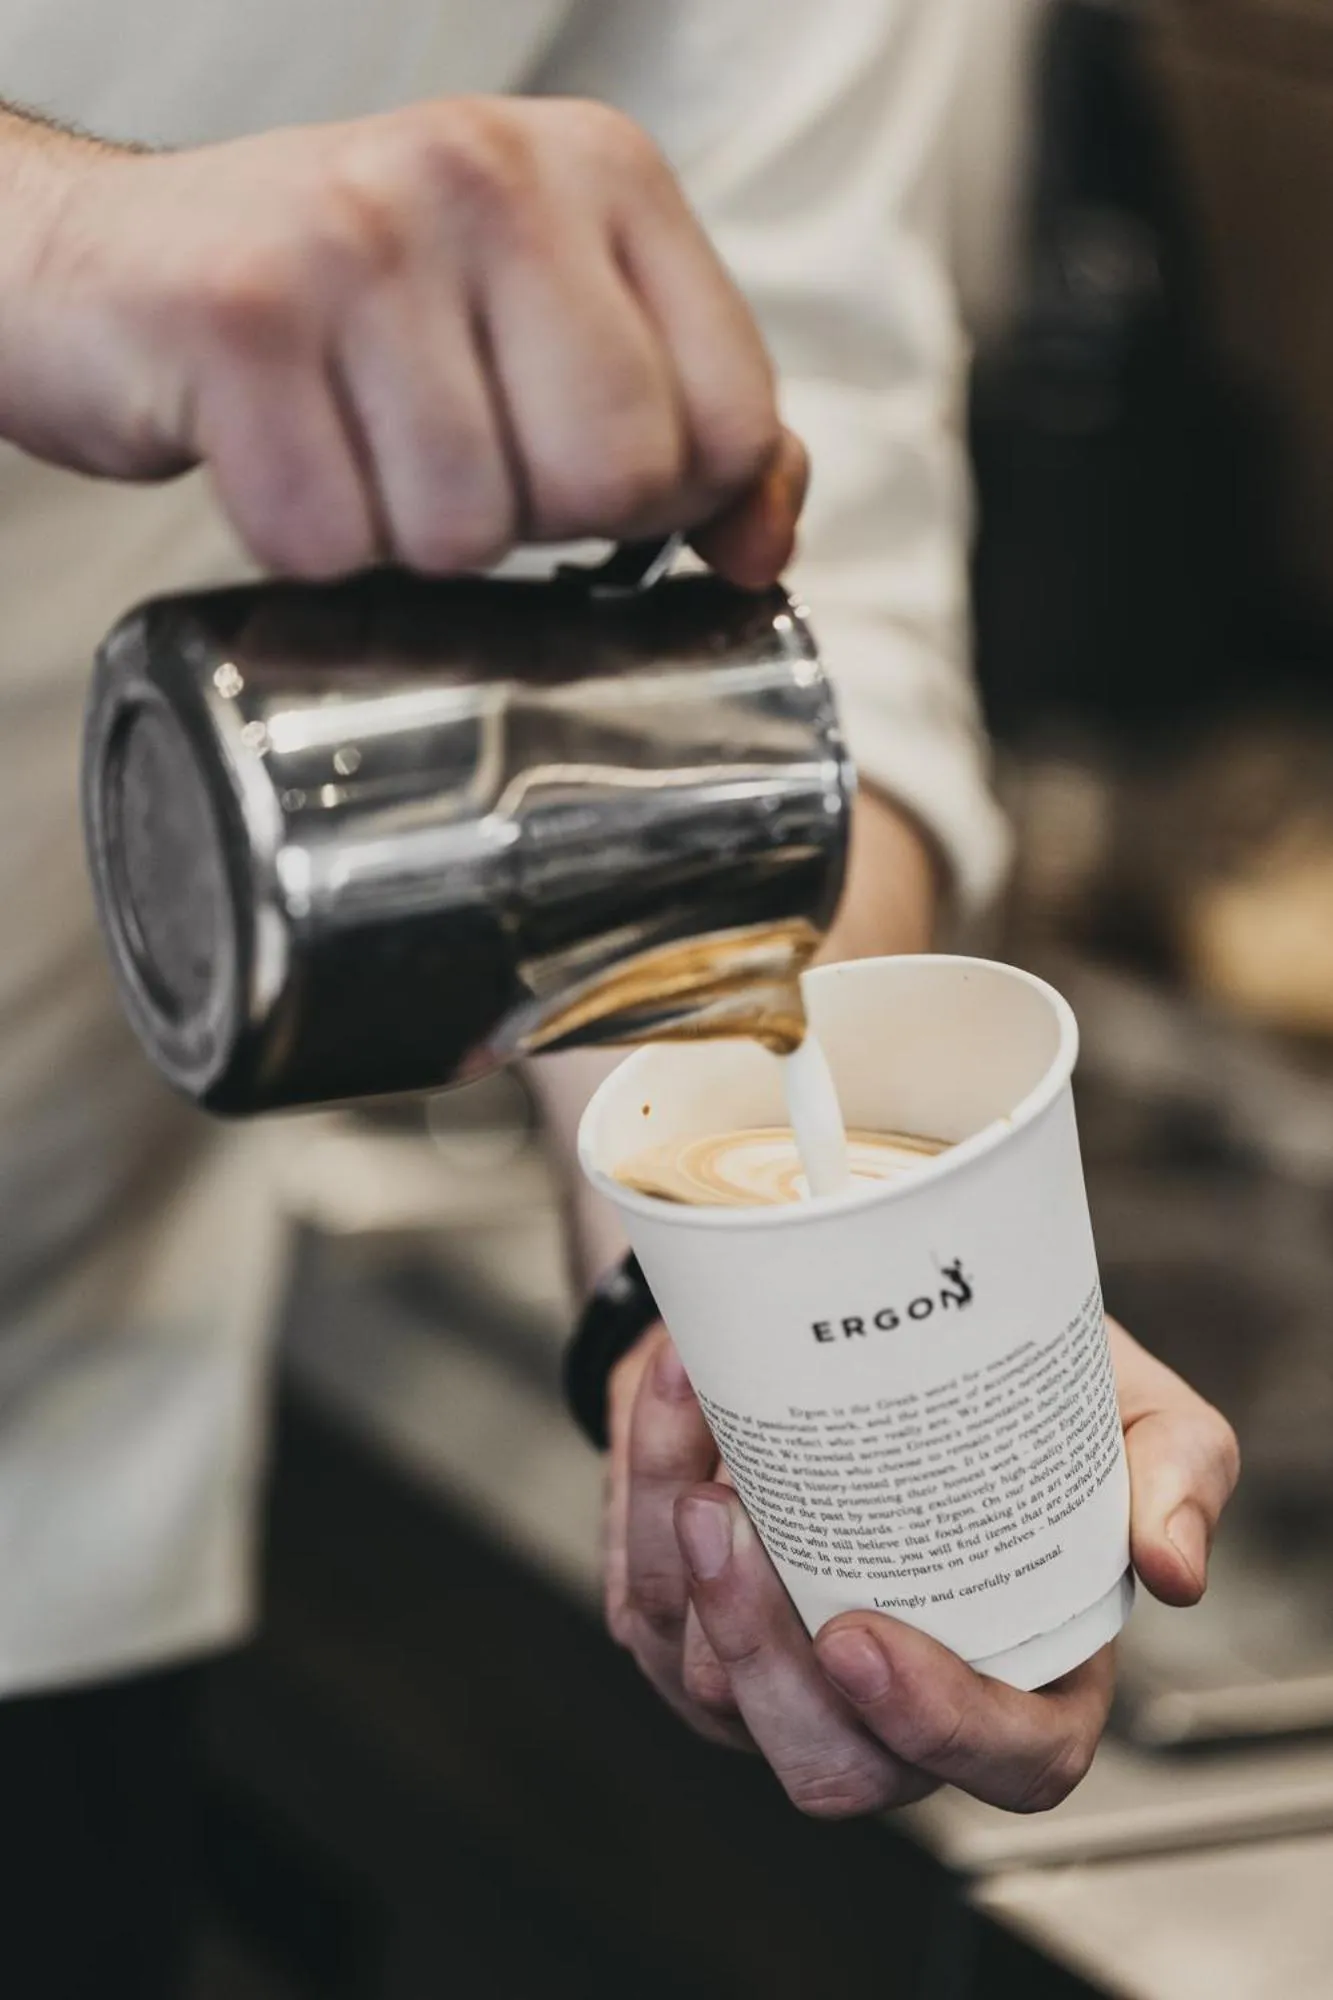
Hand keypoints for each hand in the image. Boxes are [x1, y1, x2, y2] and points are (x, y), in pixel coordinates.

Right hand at [0, 99, 804, 583]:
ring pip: (468, 530)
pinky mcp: (241, 316)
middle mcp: (487, 173)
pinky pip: (330, 540)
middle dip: (532, 524)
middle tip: (449, 458)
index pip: (732, 423)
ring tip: (354, 445)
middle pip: (612, 481)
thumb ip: (688, 417)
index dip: (662, 503)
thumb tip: (764, 541)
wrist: (110, 268)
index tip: (574, 474)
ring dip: (404, 537)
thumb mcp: (544, 322)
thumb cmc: (348, 313)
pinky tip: (279, 458)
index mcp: (599, 171)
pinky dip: (301, 543)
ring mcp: (359, 235)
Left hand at [606, 1317, 1237, 1816]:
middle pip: (827, 1762)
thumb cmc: (1013, 1386)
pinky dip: (642, 1484)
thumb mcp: (1125, 1405)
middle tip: (727, 1521)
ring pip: (708, 1689)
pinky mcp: (686, 1629)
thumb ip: (1175, 1470)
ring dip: (681, 1566)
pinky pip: (643, 1595)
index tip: (861, 1637)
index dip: (937, 1731)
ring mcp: (779, 1681)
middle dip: (760, 1653)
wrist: (883, 1324)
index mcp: (1022, 1674)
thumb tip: (1172, 1568)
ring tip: (694, 1427)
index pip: (1005, 1765)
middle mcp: (894, 1703)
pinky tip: (675, 1390)